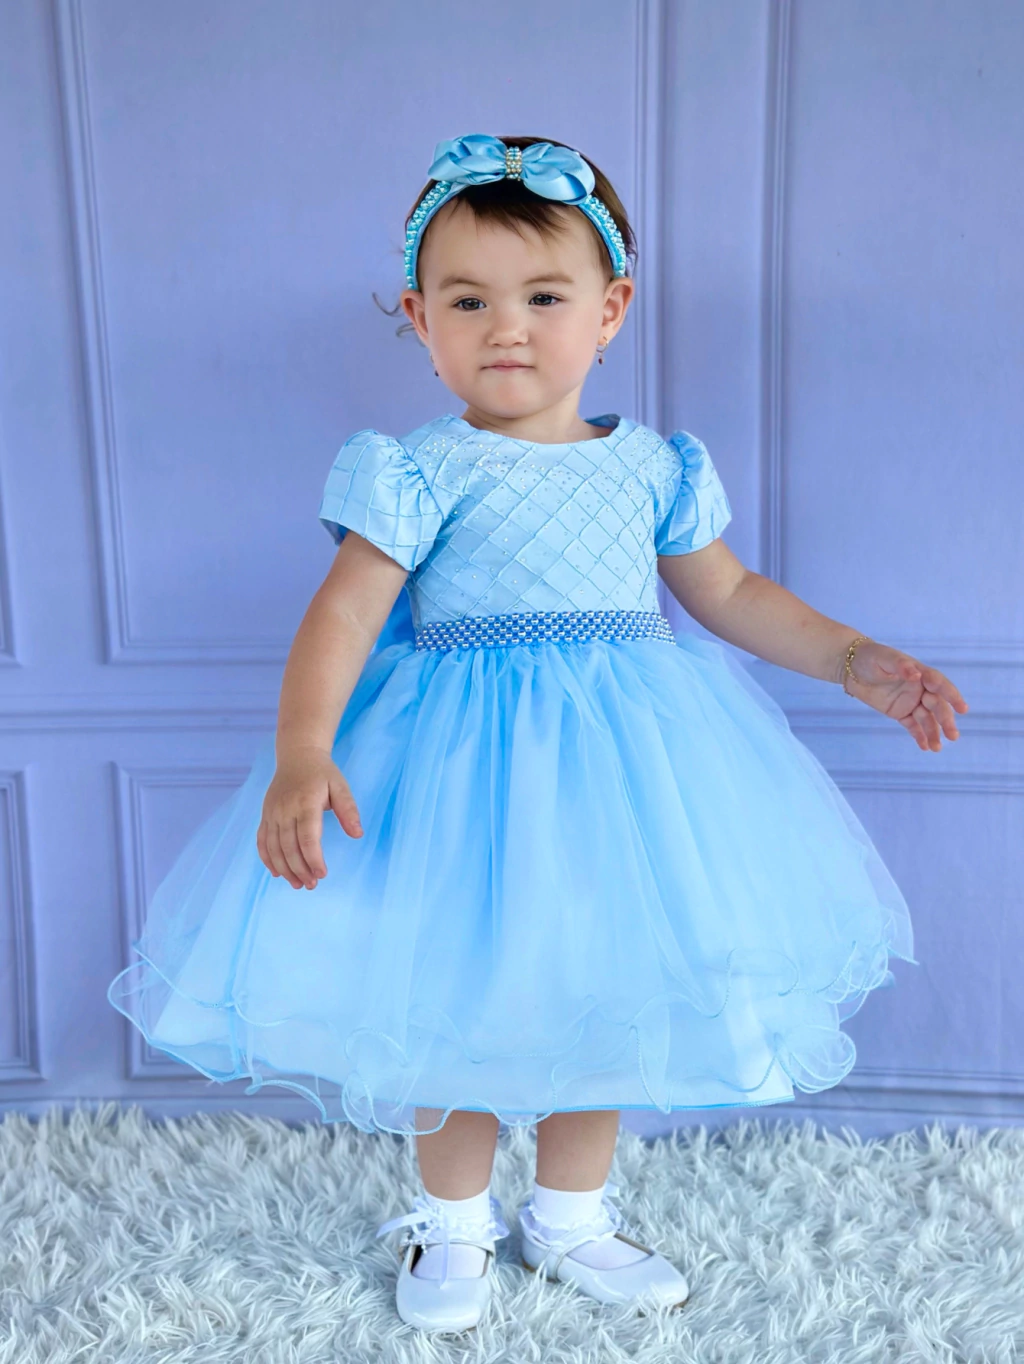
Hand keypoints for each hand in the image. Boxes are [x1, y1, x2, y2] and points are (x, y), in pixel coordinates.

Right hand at [256, 747, 363, 889]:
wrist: (297, 756)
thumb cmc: (323, 773)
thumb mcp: (341, 786)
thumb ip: (349, 810)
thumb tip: (357, 834)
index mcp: (305, 802)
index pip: (307, 838)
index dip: (314, 859)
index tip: (323, 874)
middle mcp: (285, 809)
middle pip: (289, 847)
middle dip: (300, 870)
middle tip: (312, 885)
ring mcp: (272, 813)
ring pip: (274, 847)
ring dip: (284, 869)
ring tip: (298, 884)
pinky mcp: (265, 815)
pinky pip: (262, 840)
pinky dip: (267, 858)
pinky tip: (278, 872)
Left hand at [840, 640, 968, 751]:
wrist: (852, 667)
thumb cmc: (871, 657)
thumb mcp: (885, 658)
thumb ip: (901, 666)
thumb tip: (917, 675)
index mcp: (920, 673)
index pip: (940, 685)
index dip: (952, 696)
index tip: (962, 708)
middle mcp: (920, 689)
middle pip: (937, 706)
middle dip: (946, 720)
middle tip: (953, 736)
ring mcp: (910, 702)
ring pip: (927, 719)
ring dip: (934, 733)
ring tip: (937, 748)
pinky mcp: (900, 712)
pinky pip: (912, 726)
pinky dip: (919, 736)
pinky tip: (925, 747)